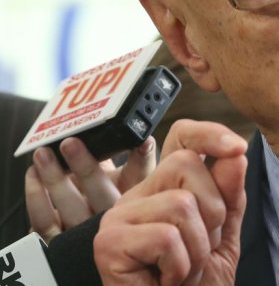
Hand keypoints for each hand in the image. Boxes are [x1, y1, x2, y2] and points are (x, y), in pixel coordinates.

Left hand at [25, 136, 155, 241]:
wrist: (91, 246)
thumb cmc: (109, 202)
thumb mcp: (126, 180)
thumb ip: (131, 158)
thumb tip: (135, 133)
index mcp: (134, 198)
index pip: (142, 176)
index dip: (142, 157)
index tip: (141, 140)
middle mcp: (112, 217)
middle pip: (100, 192)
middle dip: (85, 166)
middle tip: (70, 143)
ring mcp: (84, 232)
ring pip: (69, 206)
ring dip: (54, 177)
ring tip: (43, 154)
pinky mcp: (58, 242)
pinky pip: (44, 221)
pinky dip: (35, 196)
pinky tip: (33, 175)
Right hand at [93, 120, 247, 285]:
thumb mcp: (222, 235)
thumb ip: (229, 195)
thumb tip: (235, 152)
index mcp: (164, 188)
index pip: (182, 138)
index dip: (209, 133)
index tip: (237, 146)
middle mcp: (138, 195)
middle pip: (188, 165)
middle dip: (213, 212)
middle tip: (199, 249)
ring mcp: (119, 217)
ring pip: (180, 203)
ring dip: (197, 248)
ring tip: (183, 271)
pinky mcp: (110, 243)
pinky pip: (166, 237)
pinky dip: (179, 267)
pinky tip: (166, 281)